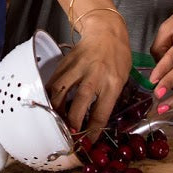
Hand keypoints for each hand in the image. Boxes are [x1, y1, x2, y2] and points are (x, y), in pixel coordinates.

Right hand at [46, 18, 130, 133]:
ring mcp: (78, 68)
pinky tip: (51, 104)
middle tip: (70, 135)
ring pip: (61, 92)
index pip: (101, 113)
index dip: (93, 131)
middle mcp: (95, 75)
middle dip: (72, 123)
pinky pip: (54, 81)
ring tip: (57, 120)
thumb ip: (110, 98)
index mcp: (113, 82)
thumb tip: (96, 120)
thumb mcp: (122, 78)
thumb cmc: (118, 56)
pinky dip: (50, 95)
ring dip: (57, 110)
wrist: (107, 31)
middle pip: (79, 104)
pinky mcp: (66, 62)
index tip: (90, 141)